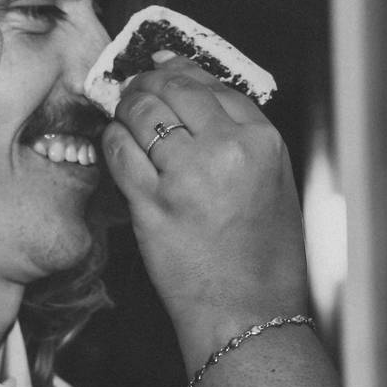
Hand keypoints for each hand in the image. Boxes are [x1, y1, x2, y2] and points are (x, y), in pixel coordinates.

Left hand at [101, 57, 308, 360]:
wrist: (249, 313)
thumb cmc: (265, 258)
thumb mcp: (274, 184)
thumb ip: (241, 139)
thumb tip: (197, 94)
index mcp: (263, 143)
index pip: (216, 86)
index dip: (184, 74)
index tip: (168, 73)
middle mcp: (227, 151)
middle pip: (175, 90)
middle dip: (149, 84)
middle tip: (137, 90)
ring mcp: (186, 176)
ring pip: (142, 112)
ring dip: (127, 109)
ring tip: (125, 116)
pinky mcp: (151, 203)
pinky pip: (119, 150)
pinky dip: (112, 141)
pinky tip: (117, 146)